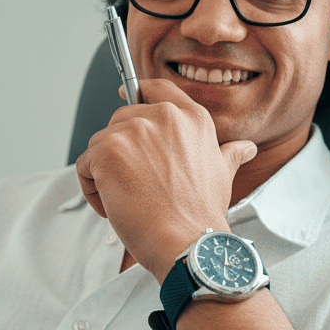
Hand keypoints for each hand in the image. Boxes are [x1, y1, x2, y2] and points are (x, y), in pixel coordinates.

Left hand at [75, 78, 256, 281]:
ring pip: (100, 144)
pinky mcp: (107, 150)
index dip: (139, 91)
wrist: (188, 241)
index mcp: (191, 118)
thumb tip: (245, 148)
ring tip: (128, 200)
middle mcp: (162, 116)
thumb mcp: (223, 174)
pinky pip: (84, 165)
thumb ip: (229, 153)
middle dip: (122, 151)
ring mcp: (133, 130)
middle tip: (138, 184)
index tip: (127, 94)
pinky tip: (113, 205)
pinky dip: (92, 188)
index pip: (157, 88)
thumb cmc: (201, 214)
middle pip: (121, 120)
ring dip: (105, 173)